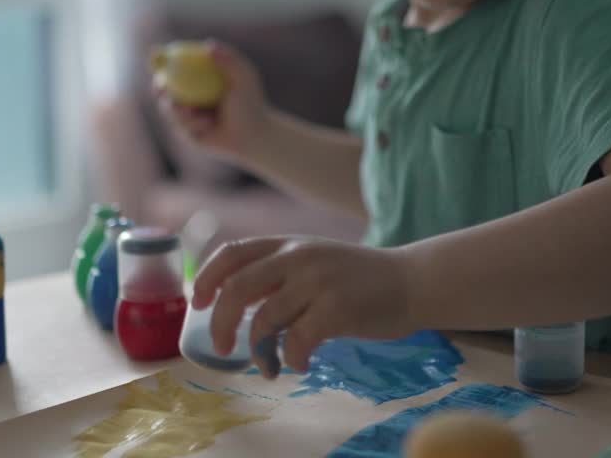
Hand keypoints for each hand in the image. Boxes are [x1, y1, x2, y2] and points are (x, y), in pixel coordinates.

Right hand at [154, 41, 271, 161]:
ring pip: (170, 109)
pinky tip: (209, 125)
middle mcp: (191, 97)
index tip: (155, 56)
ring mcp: (188, 116)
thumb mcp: (243, 78)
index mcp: (200, 80)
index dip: (162, 63)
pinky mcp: (188, 134)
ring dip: (180, 110)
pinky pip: (180, 127)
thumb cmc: (251, 104)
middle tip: (162, 87)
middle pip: (164, 89)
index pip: (176, 69)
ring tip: (200, 113)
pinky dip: (193, 124)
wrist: (254, 135)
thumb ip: (229, 59)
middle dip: (158, 87)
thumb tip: (208, 44)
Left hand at [191, 236, 417, 377]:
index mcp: (287, 244)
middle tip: (223, 347)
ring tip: (270, 366)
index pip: (231, 253)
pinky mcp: (337, 307)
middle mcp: (298, 257)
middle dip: (221, 323)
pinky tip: (298, 363)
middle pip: (237, 289)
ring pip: (264, 320)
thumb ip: (278, 274)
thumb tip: (232, 303)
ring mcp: (317, 281)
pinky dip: (290, 359)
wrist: (411, 281)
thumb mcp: (314, 261)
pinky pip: (296, 340)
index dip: (207, 278)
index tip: (199, 303)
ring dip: (259, 352)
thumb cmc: (359, 279)